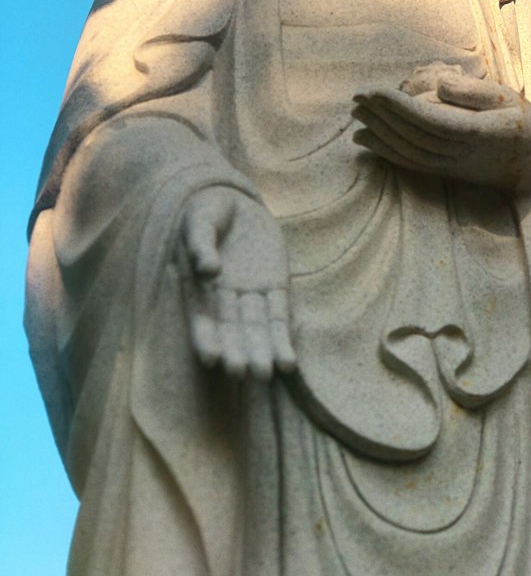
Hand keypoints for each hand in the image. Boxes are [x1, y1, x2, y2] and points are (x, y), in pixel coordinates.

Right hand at [177, 186, 295, 381]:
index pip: (201, 318)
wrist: (236, 201)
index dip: (206, 338)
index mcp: (197, 287)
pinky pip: (280, 317)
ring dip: (262, 352)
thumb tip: (209, 268)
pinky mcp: (275, 289)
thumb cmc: (208, 211)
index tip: (211, 359)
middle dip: (236, 352)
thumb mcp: (200, 221)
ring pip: (257, 329)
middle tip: (242, 373)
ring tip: (267, 374)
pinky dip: (283, 340)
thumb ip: (201, 244)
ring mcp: (250, 296)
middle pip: (231, 330)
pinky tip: (288, 364)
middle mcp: (222, 300)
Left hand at [351, 62, 530, 192]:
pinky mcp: (445, 173)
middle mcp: (461, 154)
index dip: (399, 107)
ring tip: (356, 113)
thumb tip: (441, 84)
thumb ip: (474, 92)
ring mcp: (451, 167)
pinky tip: (365, 140)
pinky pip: (410, 164)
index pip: (431, 120)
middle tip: (356, 96)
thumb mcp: (508, 98)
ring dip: (379, 132)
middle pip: (413, 135)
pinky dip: (385, 152)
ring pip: (408, 151)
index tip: (375, 91)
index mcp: (477, 132)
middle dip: (382, 115)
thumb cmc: (522, 124)